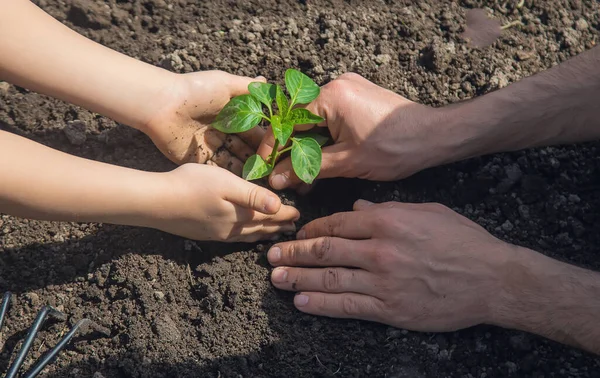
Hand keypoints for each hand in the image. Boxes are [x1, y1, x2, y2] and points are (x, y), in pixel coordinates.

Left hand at [144, 71, 266, 174]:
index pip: (254, 131)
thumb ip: (247, 87)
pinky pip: (217, 170)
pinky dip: (229, 177)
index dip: (265, 141)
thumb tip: (267, 83)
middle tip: (274, 170)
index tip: (278, 151)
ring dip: (246, 170)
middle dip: (259, 158)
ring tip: (262, 180)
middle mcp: (223, 132)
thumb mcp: (224, 83)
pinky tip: (243, 184)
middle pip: (246, 149)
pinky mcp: (198, 160)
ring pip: (234, 162)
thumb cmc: (195, 90)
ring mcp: (210, 147)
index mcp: (230, 115)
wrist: (162, 104)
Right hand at [146, 164, 298, 241]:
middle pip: (261, 228)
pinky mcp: (204, 234)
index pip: (269, 215)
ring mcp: (217, 233)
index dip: (285, 214)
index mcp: (240, 214)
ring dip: (263, 234)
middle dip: (278, 227)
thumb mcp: (226, 184)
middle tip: (293, 228)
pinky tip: (243, 236)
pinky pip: (234, 238)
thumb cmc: (190, 186)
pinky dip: (246, 238)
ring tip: (275, 235)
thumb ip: (253, 196)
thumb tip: (279, 207)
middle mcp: (231, 228)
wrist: (155, 203)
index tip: (299, 215)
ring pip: (247, 236)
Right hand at [258, 73, 449, 189]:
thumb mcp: (347, 162)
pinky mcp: (358, 97)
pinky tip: (319, 163)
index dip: (273, 147)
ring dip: (307, 147)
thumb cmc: (396, 148)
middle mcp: (337, 85)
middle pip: (300, 120)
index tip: (262, 167)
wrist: (434, 137)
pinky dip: (323, 139)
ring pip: (315, 121)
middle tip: (280, 175)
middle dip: (290, 150)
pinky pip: (331, 117)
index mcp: (331, 96)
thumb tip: (278, 178)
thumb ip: (308, 168)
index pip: (288, 121)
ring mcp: (349, 89)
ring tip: (300, 177)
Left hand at [266, 200, 516, 330]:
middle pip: (325, 250)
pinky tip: (301, 302)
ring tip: (275, 279)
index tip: (298, 233)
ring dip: (298, 278)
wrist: (494, 279)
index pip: (337, 224)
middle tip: (271, 256)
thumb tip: (357, 209)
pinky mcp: (390, 309)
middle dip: (294, 253)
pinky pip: (347, 307)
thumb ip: (389, 209)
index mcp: (388, 221)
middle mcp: (380, 250)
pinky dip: (321, 304)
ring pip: (330, 278)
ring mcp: (383, 282)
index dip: (312, 229)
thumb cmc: (464, 241)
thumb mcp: (428, 212)